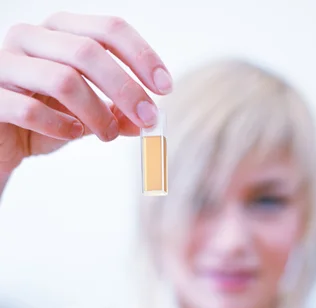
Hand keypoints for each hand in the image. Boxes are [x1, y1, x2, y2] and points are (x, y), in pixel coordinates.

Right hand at [0, 11, 172, 173]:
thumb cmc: (43, 121)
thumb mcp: (86, 117)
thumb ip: (115, 114)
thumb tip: (147, 121)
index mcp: (59, 32)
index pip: (108, 29)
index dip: (142, 56)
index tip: (165, 87)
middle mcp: (31, 38)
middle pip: (89, 52)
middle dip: (126, 88)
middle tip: (147, 119)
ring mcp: (5, 64)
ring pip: (64, 79)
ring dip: (97, 113)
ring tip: (107, 135)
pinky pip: (30, 109)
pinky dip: (60, 127)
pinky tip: (72, 134)